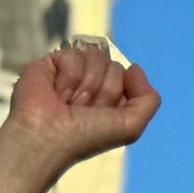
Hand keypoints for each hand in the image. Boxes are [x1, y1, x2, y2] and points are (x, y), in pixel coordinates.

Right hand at [7, 41, 157, 165]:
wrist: (45, 138)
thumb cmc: (85, 137)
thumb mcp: (131, 126)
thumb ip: (148, 99)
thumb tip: (134, 67)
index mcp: (109, 96)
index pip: (126, 75)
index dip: (117, 94)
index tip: (101, 114)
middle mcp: (92, 83)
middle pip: (113, 66)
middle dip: (102, 91)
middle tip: (81, 110)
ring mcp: (71, 72)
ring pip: (96, 57)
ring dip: (84, 86)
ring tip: (67, 103)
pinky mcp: (51, 63)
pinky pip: (74, 55)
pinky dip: (68, 77)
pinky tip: (56, 92)